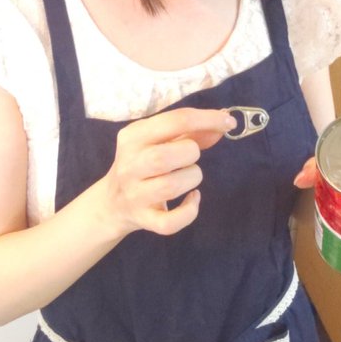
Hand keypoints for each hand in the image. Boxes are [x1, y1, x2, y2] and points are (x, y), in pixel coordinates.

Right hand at [104, 107, 234, 237]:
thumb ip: (191, 132)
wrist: (113, 203)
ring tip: (189, 176)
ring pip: (171, 186)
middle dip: (191, 153)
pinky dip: (189, 211)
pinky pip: (170, 222)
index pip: (174, 121)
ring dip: (192, 178)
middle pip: (165, 156)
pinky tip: (192, 199)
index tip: (227, 122)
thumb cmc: (142, 164)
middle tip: (191, 156)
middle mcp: (130, 165)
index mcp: (133, 137)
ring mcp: (135, 195)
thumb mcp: (159, 142)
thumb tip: (223, 123)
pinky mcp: (144, 219)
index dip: (207, 120)